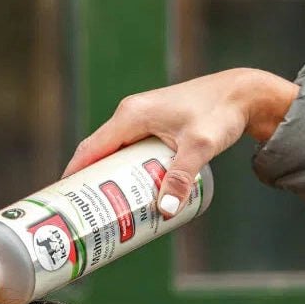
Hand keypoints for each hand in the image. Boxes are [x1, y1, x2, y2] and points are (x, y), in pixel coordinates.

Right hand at [62, 67, 299, 216]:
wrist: (243, 93)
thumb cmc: (219, 114)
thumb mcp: (199, 148)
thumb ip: (181, 178)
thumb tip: (164, 210)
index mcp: (131, 116)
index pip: (91, 148)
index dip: (74, 173)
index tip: (61, 197)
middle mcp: (131, 113)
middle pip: (98, 151)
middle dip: (87, 180)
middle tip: (82, 210)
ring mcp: (141, 117)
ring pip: (113, 151)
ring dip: (106, 175)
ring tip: (102, 205)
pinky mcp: (154, 123)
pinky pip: (128, 148)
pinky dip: (122, 168)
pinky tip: (126, 187)